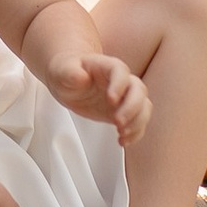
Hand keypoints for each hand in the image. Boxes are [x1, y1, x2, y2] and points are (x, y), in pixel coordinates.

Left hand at [23, 3, 149, 144]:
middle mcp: (122, 80)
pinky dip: (135, 132)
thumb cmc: (67, 72)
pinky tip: (123, 140)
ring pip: (144, 106)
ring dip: (137, 122)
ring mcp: (125, 96)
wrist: (69, 80)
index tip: (111, 100)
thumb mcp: (63, 70)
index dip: (119, 85)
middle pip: (138, 90)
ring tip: (122, 134)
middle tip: (117, 122)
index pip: (120, 71)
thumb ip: (70, 72)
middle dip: (132, 108)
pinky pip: (139, 121)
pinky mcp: (124, 111)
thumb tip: (81, 77)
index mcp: (108, 66)